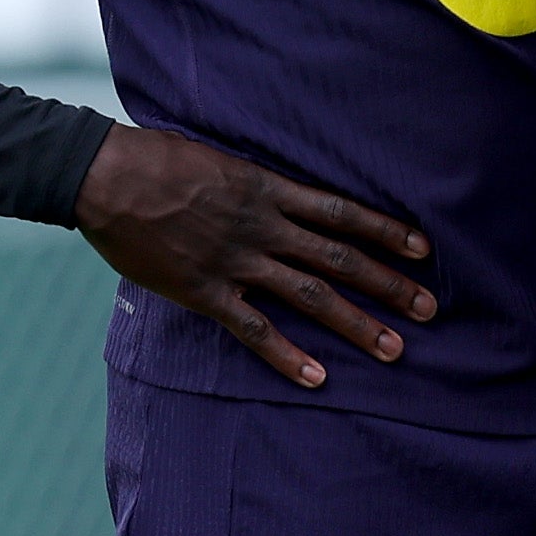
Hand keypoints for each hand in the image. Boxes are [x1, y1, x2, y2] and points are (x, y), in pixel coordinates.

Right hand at [73, 125, 435, 389]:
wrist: (106, 176)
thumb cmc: (157, 158)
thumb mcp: (219, 157)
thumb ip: (253, 182)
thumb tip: (278, 193)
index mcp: (267, 188)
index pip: (341, 211)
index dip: (386, 230)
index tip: (423, 249)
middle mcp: (262, 225)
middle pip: (339, 257)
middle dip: (388, 284)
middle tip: (430, 309)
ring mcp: (236, 259)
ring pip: (309, 295)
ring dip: (355, 323)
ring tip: (394, 348)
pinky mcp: (205, 290)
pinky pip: (254, 328)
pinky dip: (288, 355)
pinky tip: (318, 378)